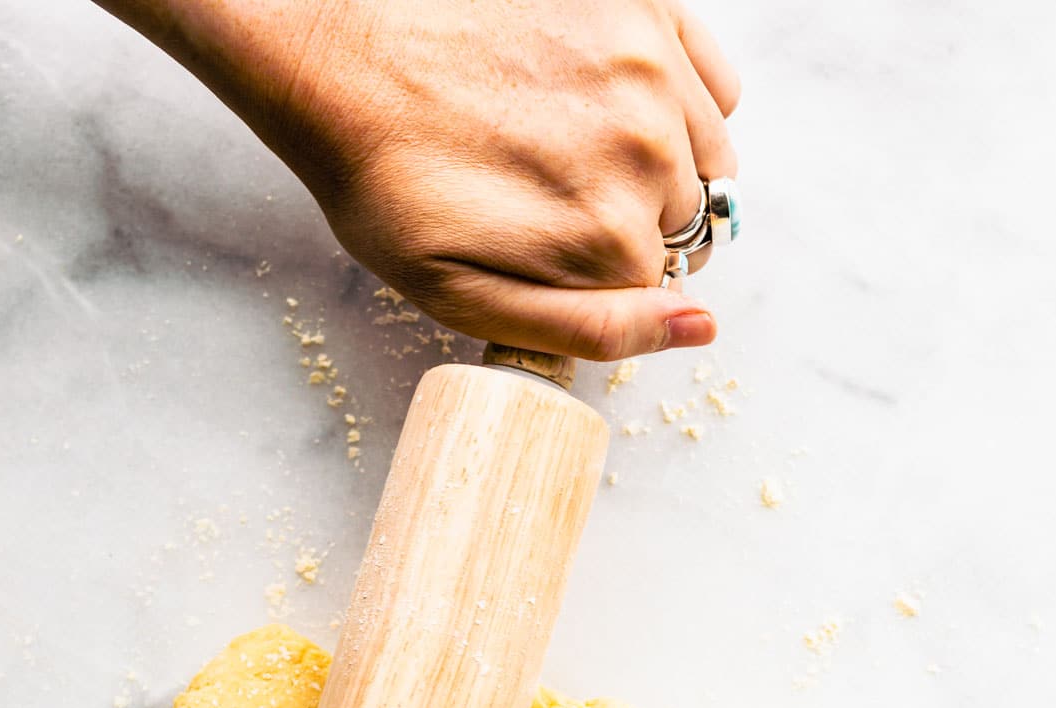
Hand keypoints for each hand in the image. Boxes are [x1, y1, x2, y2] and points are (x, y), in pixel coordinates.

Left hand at [104, 0, 739, 359]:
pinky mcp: (642, 10)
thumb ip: (594, 328)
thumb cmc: (392, 187)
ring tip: (578, 151)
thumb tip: (699, 326)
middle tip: (551, 196)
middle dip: (633, 220)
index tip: (549, 250)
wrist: (341, 59)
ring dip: (663, 165)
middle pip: (682, 221)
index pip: (656, 288)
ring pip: (708, 156)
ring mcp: (650, 73)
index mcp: (611, 239)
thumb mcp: (471, 301)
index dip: (605, 278)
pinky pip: (715, 81)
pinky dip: (685, 102)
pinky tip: (616, 105)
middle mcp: (649, 153)